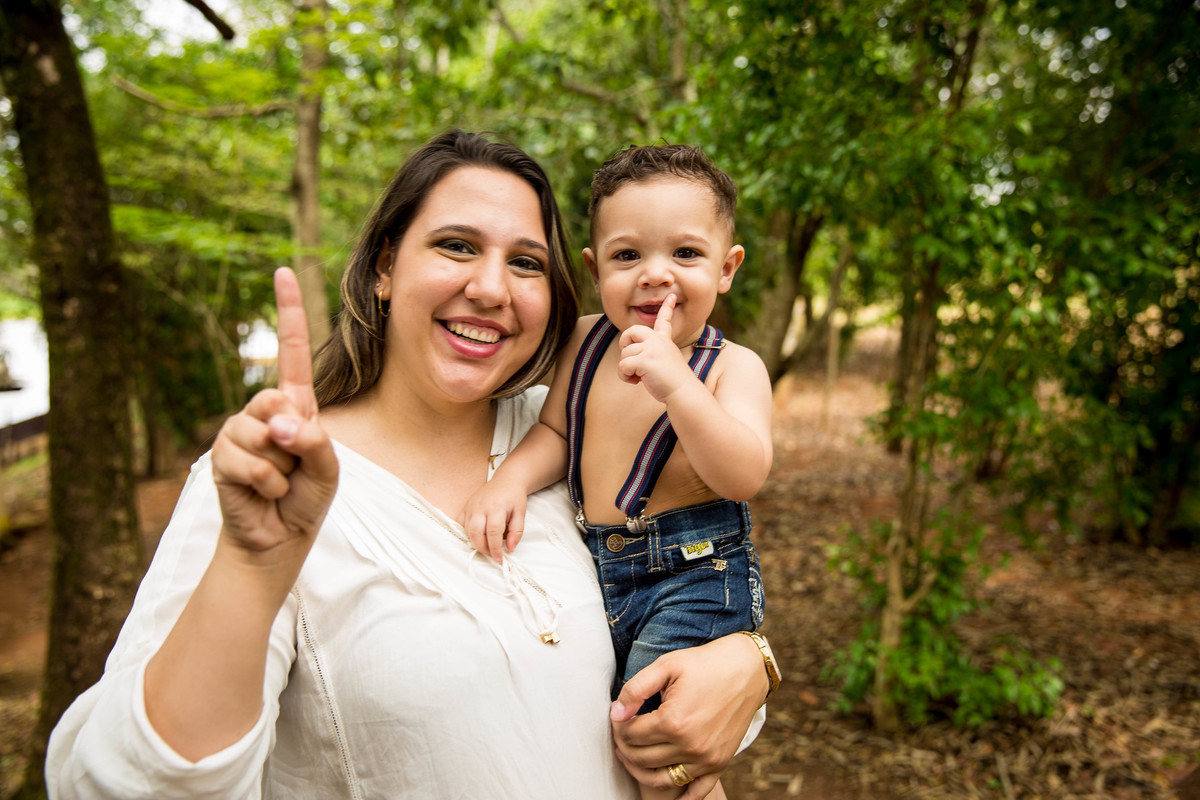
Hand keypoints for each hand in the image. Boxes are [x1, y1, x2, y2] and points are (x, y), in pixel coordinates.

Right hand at [211, 268, 338, 564]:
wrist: (278, 539)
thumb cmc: (306, 499)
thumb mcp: (327, 467)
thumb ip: (313, 441)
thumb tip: (279, 425)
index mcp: (295, 405)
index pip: (290, 351)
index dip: (288, 311)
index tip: (283, 270)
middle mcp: (264, 412)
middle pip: (276, 400)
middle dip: (294, 439)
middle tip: (295, 466)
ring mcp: (239, 432)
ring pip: (261, 433)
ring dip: (281, 468)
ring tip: (280, 484)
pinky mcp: (221, 457)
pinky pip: (247, 460)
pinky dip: (266, 483)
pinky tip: (265, 495)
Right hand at [460, 473, 527, 562]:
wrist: (506, 481)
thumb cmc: (514, 497)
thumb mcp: (520, 514)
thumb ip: (516, 532)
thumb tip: (510, 548)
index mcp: (496, 507)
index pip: (493, 533)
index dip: (495, 548)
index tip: (499, 558)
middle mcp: (480, 506)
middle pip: (475, 533)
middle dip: (483, 547)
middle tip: (492, 553)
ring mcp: (471, 506)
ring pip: (467, 530)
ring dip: (475, 542)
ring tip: (487, 545)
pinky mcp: (466, 506)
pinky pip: (460, 523)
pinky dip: (467, 533)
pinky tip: (477, 535)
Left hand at [610, 634, 768, 798]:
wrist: (746, 669)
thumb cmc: (704, 664)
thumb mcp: (666, 666)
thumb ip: (636, 689)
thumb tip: (615, 714)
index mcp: (673, 721)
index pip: (630, 734)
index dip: (618, 725)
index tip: (617, 716)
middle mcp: (689, 745)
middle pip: (641, 758)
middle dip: (624, 746)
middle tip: (621, 733)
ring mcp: (706, 758)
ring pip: (661, 779)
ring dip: (640, 771)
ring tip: (632, 756)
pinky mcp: (719, 763)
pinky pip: (696, 791)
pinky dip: (680, 797)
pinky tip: (668, 790)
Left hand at [616, 295, 694, 402]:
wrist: (683, 393)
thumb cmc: (673, 384)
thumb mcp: (664, 362)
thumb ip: (651, 354)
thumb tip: (630, 356)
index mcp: (665, 341)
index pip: (664, 320)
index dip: (667, 307)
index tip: (671, 295)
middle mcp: (658, 341)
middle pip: (631, 331)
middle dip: (624, 344)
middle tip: (629, 358)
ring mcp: (652, 349)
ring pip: (625, 354)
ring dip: (626, 369)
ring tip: (638, 378)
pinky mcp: (645, 360)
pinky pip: (623, 365)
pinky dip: (625, 376)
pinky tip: (636, 382)